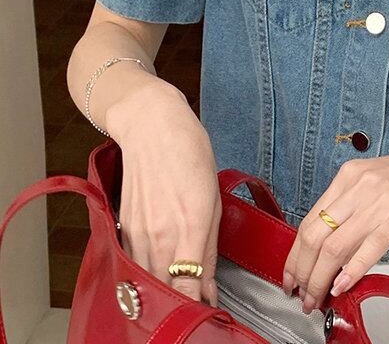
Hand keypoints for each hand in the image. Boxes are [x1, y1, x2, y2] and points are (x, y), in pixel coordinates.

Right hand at [106, 80, 221, 304]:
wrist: (152, 126)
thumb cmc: (190, 153)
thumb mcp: (214, 197)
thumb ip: (210, 246)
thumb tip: (207, 286)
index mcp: (190, 226)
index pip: (188, 286)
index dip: (197, 307)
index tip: (209, 314)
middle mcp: (160, 234)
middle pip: (165, 291)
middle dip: (180, 305)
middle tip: (196, 308)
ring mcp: (138, 232)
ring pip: (146, 282)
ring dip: (162, 292)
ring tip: (180, 293)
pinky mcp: (124, 227)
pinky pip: (133, 263)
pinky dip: (146, 274)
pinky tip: (160, 271)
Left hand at [280, 126, 388, 313]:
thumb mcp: (378, 182)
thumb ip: (354, 207)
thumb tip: (334, 246)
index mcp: (350, 176)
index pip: (309, 219)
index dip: (295, 254)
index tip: (291, 275)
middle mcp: (358, 185)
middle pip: (314, 235)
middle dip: (301, 271)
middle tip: (297, 293)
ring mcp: (379, 201)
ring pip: (334, 246)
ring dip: (319, 279)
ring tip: (315, 298)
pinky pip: (368, 249)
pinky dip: (350, 272)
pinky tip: (342, 286)